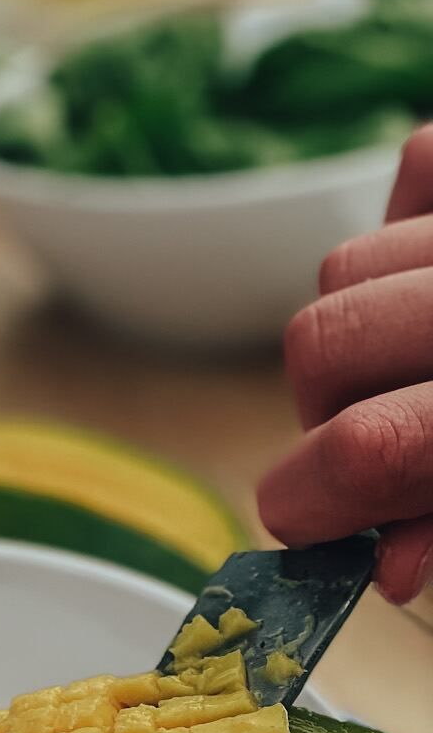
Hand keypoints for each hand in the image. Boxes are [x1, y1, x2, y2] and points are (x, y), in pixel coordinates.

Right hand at [257, 126, 432, 602]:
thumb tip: (390, 566)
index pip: (369, 445)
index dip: (315, 500)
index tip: (311, 526)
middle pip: (320, 343)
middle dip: (328, 409)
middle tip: (377, 443)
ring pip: (343, 267)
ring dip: (365, 325)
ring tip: (423, 358)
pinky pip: (413, 166)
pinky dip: (412, 223)